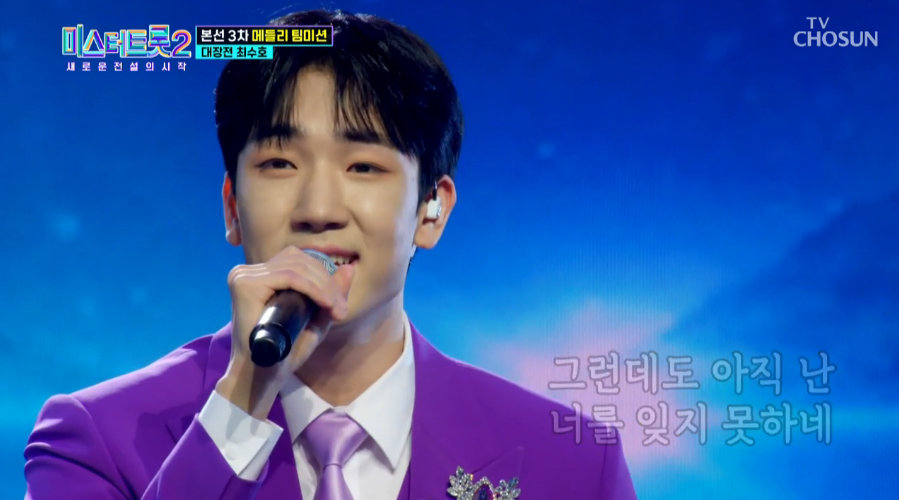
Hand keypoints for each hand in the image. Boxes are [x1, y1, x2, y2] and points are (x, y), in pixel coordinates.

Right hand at [215, 246, 354, 418]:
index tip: (340, 305)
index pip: (298, 260)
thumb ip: (330, 293)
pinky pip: (289, 276)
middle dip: (327, 282)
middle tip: (341, 309)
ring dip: (323, 286)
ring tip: (335, 309)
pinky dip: (312, 288)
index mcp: (260, 275)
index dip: (324, 276)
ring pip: (296, 267)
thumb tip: (349, 267)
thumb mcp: (315, 318)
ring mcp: (243, 275)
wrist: (262, 375)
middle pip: (299, 260)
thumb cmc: (285, 350)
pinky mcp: (245, 284)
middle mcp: (248, 271)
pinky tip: (325, 302)